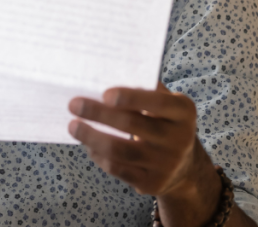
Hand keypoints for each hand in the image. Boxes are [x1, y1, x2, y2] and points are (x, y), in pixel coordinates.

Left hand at [69, 83, 222, 225]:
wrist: (184, 166)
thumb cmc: (163, 122)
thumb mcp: (165, 103)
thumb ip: (143, 88)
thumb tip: (105, 75)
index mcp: (183, 111)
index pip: (158, 102)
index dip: (131, 97)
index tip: (104, 93)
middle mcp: (180, 138)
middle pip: (132, 125)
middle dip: (99, 113)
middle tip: (73, 104)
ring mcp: (167, 164)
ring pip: (121, 150)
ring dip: (92, 137)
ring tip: (72, 126)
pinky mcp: (152, 183)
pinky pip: (119, 169)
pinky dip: (99, 156)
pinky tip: (88, 145)